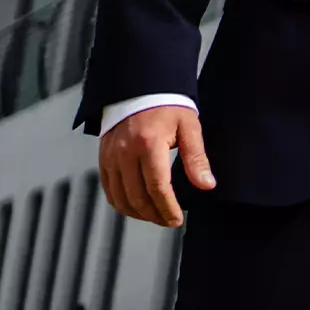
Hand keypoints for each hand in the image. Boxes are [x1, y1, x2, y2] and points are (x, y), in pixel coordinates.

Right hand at [99, 105, 213, 227]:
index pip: (157, 187)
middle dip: (155, 215)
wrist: (140, 88)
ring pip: (120, 198)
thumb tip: (206, 184)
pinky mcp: (103, 158)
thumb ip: (196, 158)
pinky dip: (122, 203)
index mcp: (148, 144)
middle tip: (170, 221)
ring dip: (138, 213)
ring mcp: (111, 156)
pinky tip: (137, 207)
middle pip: (138, 197)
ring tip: (156, 217)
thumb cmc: (168, 106)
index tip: (177, 219)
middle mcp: (125, 152)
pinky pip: (109, 190)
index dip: (168, 208)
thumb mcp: (189, 127)